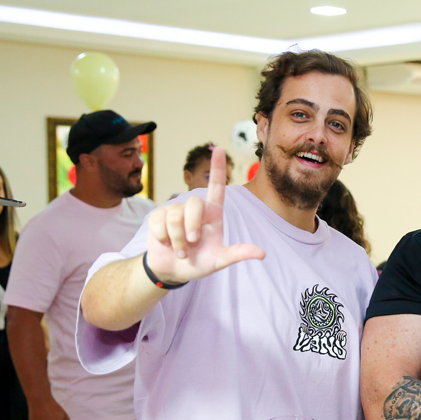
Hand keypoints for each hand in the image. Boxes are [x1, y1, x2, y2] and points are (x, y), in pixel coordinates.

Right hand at [145, 146, 264, 283]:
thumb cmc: (199, 263)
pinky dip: (163, 238)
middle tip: (192, 243)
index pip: (216, 187)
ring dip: (177, 239)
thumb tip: (262, 254)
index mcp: (213, 214)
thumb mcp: (220, 261)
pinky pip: (159, 223)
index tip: (220, 149)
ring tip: (180, 249)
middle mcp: (195, 209)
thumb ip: (238, 254)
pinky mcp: (157, 217)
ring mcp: (175, 211)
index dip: (217, 168)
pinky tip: (166, 244)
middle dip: (192, 226)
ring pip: (175, 216)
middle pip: (194, 203)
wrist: (173, 270)